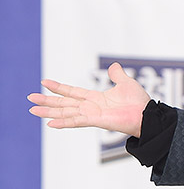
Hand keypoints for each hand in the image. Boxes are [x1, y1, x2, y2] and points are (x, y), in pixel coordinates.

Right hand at [29, 62, 149, 137]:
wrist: (148, 115)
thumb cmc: (139, 103)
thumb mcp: (126, 83)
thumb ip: (117, 75)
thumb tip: (113, 66)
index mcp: (95, 99)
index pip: (73, 92)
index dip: (59, 88)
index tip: (44, 82)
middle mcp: (91, 107)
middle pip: (64, 103)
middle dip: (47, 101)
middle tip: (30, 98)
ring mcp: (92, 115)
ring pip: (66, 112)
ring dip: (49, 111)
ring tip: (33, 109)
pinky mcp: (96, 121)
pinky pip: (76, 121)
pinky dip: (63, 122)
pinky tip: (50, 122)